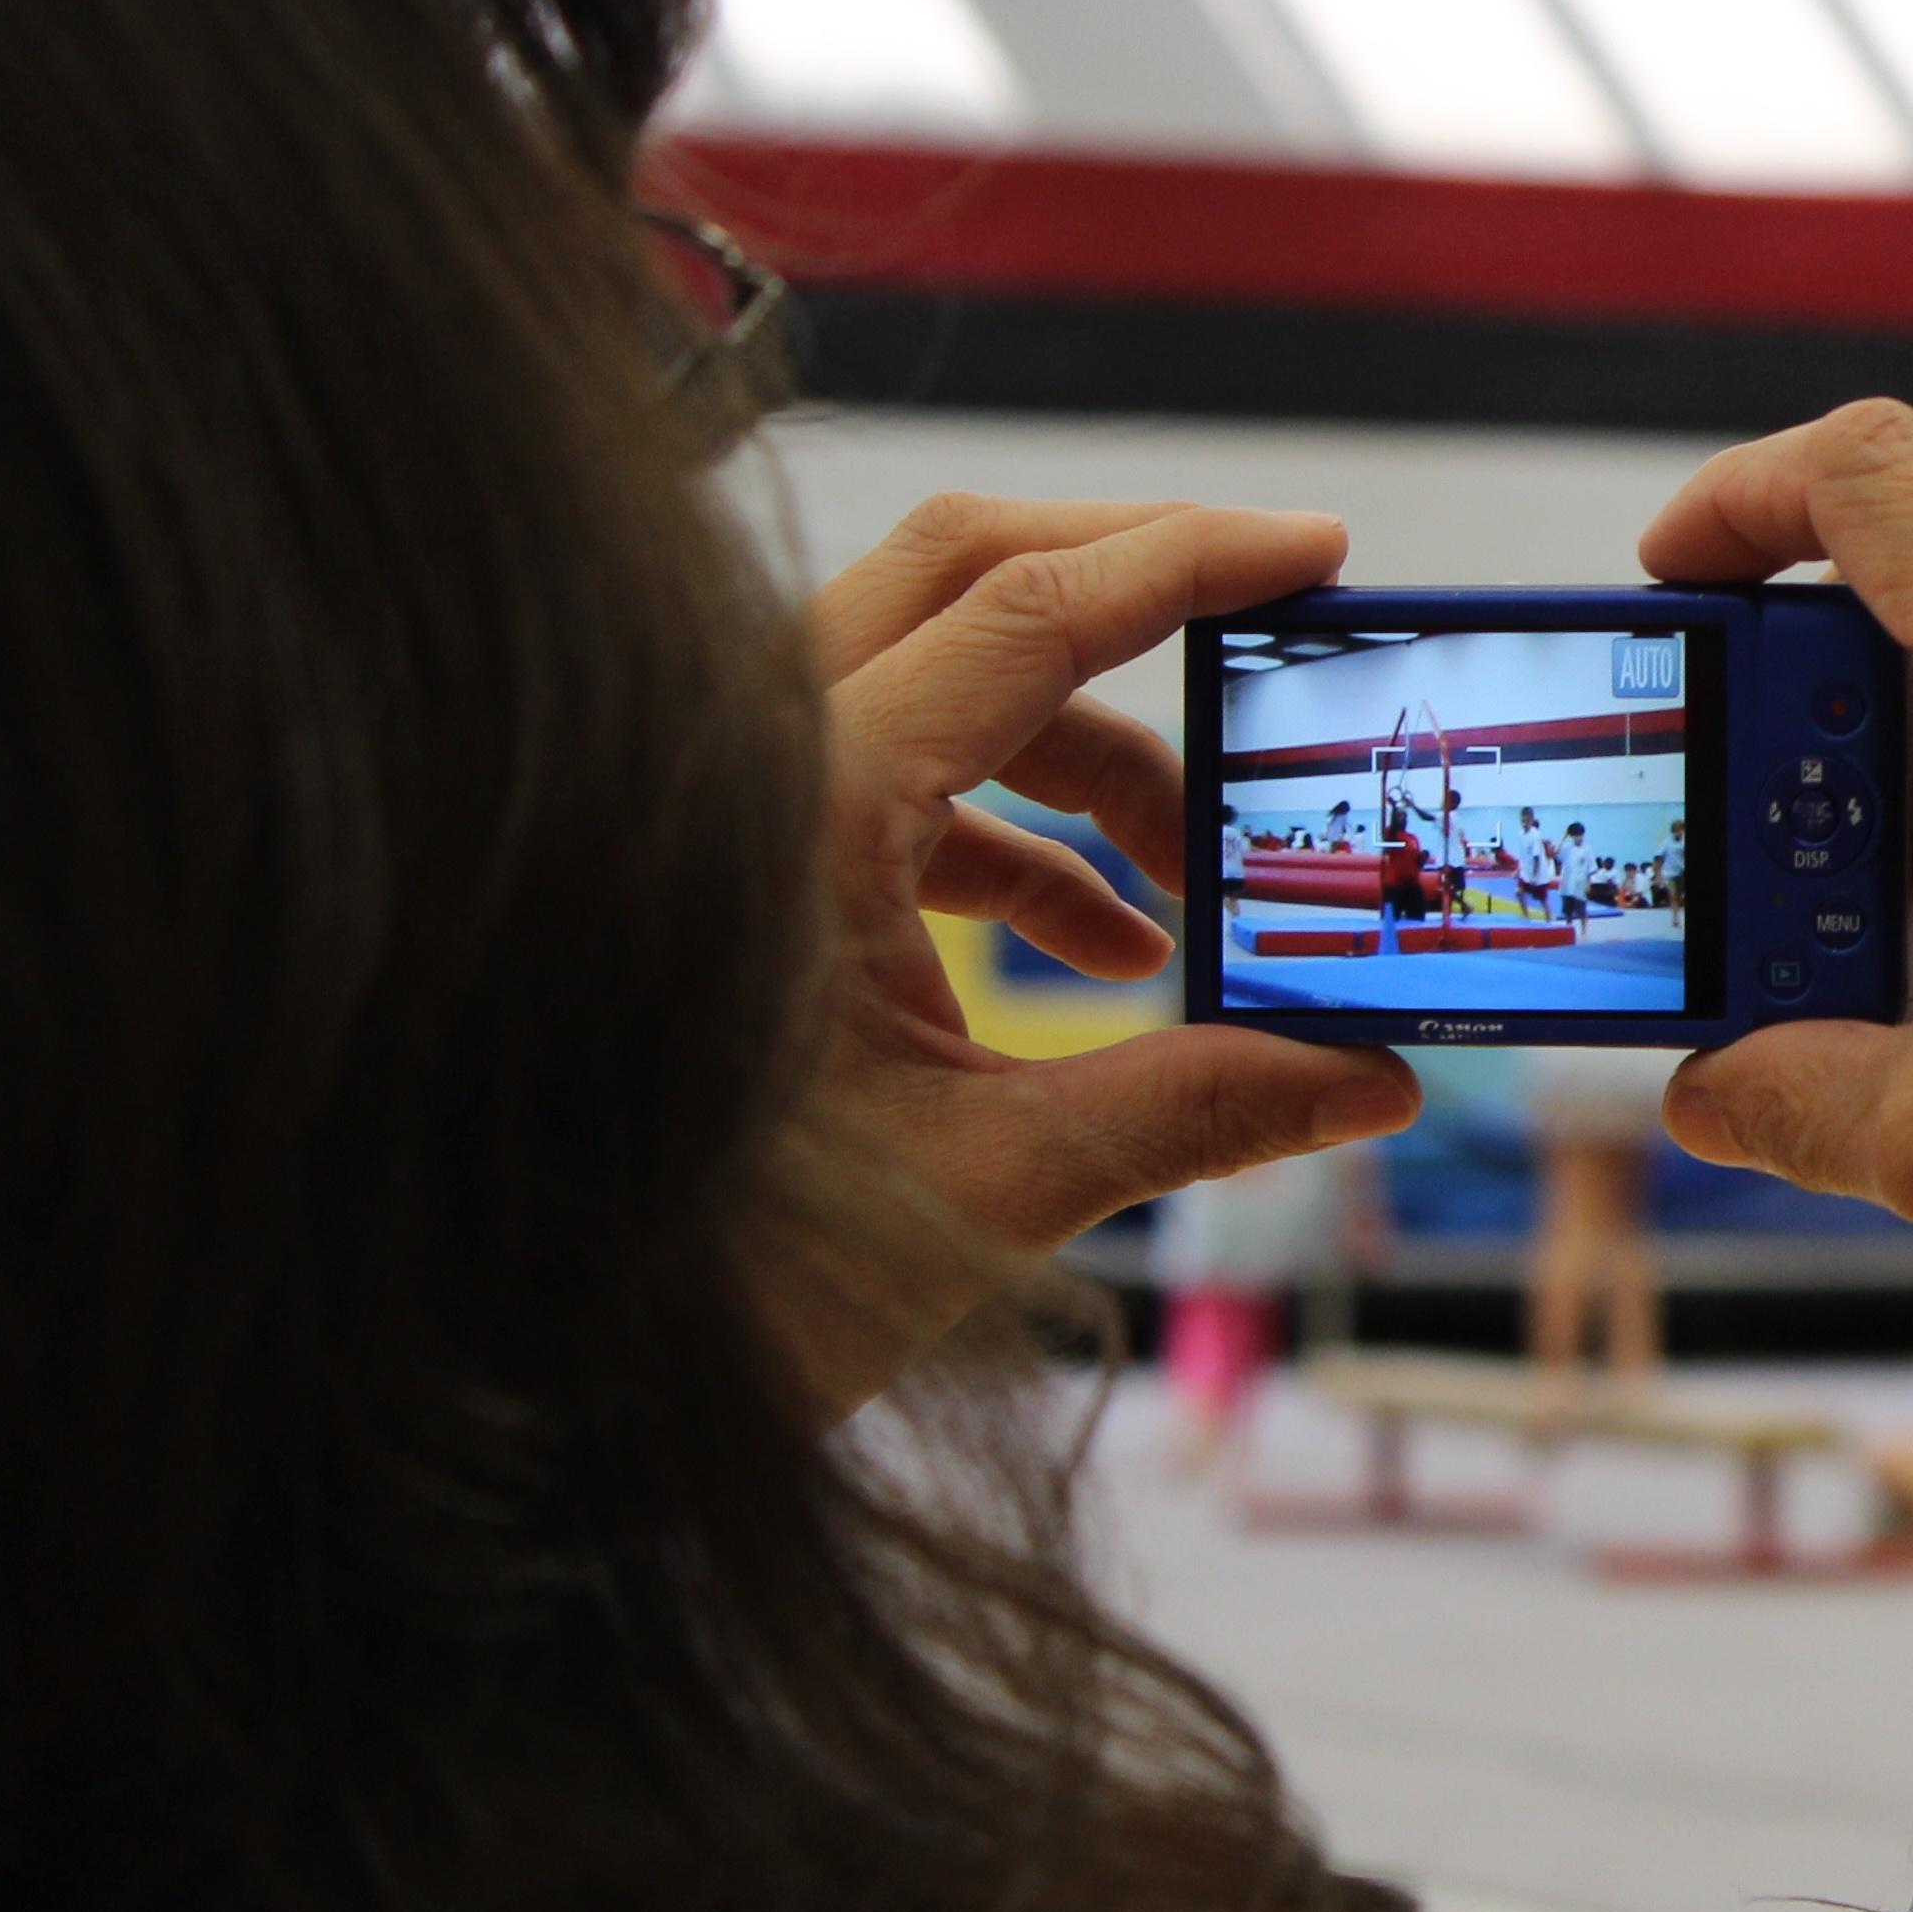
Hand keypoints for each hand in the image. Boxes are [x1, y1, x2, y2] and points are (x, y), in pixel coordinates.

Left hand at [800, 497, 1421, 1365]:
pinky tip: (1102, 951)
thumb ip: (1196, 1109)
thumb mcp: (992, 1188)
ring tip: (1186, 882)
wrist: (541, 1358)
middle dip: (1130, 592)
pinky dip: (1009, 834)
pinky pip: (891, 784)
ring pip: (932, 682)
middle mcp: (748, 766)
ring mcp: (728, 808)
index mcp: (806, 809)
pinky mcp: (731, 867)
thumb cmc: (723, 1275)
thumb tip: (1371, 1082)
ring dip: (1081, 755)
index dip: (1188, 564)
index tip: (1310, 553)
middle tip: (1261, 629)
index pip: (1029, 612)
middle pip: (961, 577)